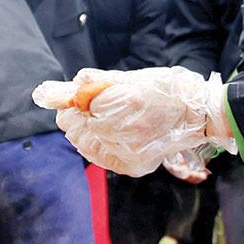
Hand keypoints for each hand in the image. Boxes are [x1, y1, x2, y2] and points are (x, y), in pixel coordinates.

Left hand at [34, 67, 233, 176]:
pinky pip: (97, 156)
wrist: (197, 115)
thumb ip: (87, 83)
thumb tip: (46, 92)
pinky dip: (96, 145)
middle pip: (75, 125)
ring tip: (107, 120)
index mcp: (126, 100)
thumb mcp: (127, 78)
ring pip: (83, 141)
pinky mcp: (133, 166)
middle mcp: (126, 129)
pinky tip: (109, 136)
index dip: (76, 98)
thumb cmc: (162, 90)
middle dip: (78, 115)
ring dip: (86, 130)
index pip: (77, 103)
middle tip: (96, 108)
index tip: (84, 96)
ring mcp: (130, 151)